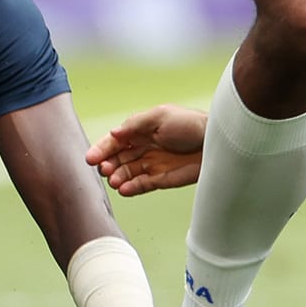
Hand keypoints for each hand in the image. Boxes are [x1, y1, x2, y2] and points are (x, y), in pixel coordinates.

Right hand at [84, 104, 210, 195]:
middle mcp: (143, 147)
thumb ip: (135, 125)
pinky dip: (130, 188)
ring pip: (126, 173)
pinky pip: (140, 185)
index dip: (102, 149)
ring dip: (117, 177)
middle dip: (108, 165)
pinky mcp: (160, 179)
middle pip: (117, 158)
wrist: (214, 142)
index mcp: (140, 130)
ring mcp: (151, 164)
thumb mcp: (160, 117)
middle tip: (105, 170)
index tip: (91, 158)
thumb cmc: (190, 124)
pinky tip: (123, 189)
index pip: (115, 141)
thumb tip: (114, 133)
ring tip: (114, 181)